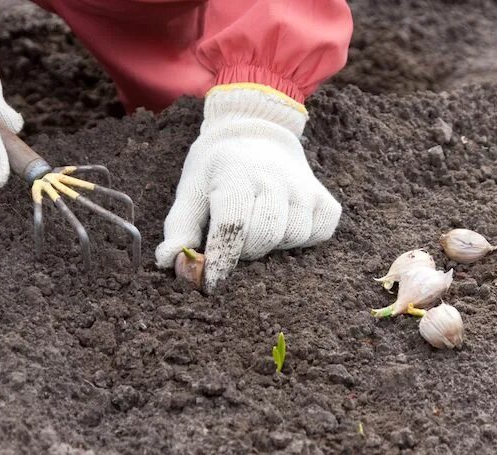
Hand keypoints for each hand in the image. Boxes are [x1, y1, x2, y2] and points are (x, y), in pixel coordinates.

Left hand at [155, 85, 340, 292]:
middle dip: (245, 249)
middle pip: (264, 236)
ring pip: (293, 237)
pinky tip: (286, 225)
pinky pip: (319, 234)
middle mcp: (276, 179)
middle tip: (236, 238)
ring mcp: (305, 189)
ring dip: (274, 244)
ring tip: (259, 227)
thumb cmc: (219, 170)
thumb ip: (180, 227)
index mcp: (237, 174)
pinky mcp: (326, 201)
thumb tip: (170, 262)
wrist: (258, 134)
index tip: (210, 283)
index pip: (232, 226)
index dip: (221, 259)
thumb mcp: (192, 189)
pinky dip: (302, 239)